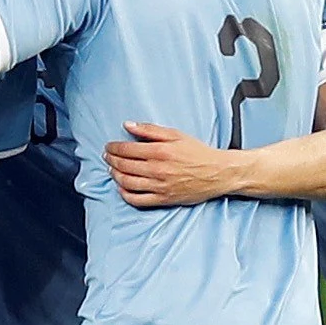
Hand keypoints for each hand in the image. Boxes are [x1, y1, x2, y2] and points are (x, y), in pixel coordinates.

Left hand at [106, 123, 239, 207]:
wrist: (218, 173)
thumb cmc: (198, 152)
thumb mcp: (176, 135)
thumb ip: (150, 130)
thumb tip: (128, 125)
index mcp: (160, 151)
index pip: (127, 149)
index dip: (114, 147)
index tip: (109, 146)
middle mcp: (157, 169)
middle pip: (124, 165)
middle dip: (111, 160)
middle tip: (107, 156)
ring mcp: (159, 186)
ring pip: (127, 182)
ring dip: (115, 175)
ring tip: (113, 170)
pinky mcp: (163, 199)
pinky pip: (137, 200)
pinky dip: (125, 194)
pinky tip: (122, 187)